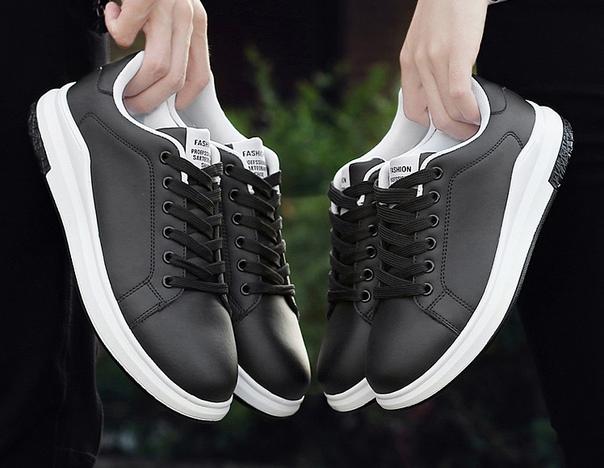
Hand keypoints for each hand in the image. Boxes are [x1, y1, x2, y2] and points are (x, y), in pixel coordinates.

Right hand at [105, 0, 209, 113]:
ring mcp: (166, 7)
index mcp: (194, 21)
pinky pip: (126, 34)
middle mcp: (186, 16)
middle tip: (132, 101)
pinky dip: (115, 33)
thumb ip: (173, 33)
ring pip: (156, 66)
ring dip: (133, 82)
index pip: (201, 74)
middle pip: (176, 77)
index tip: (172, 107)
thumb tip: (161, 66)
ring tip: (118, 80)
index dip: (186, 98)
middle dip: (150, 99)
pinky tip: (112, 17)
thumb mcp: (174, 5)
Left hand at [400, 0, 488, 139]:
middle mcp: (417, 64)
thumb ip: (431, 65)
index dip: (434, 124)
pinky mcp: (454, 54)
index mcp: (409, 63)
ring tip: (479, 125)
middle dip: (453, 132)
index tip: (451, 124)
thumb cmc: (447, 7)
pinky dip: (472, 111)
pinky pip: (459, 96)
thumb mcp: (427, 40)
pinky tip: (481, 112)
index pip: (413, 111)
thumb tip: (445, 88)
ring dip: (466, 125)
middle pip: (432, 117)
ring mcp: (434, 60)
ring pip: (447, 110)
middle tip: (469, 134)